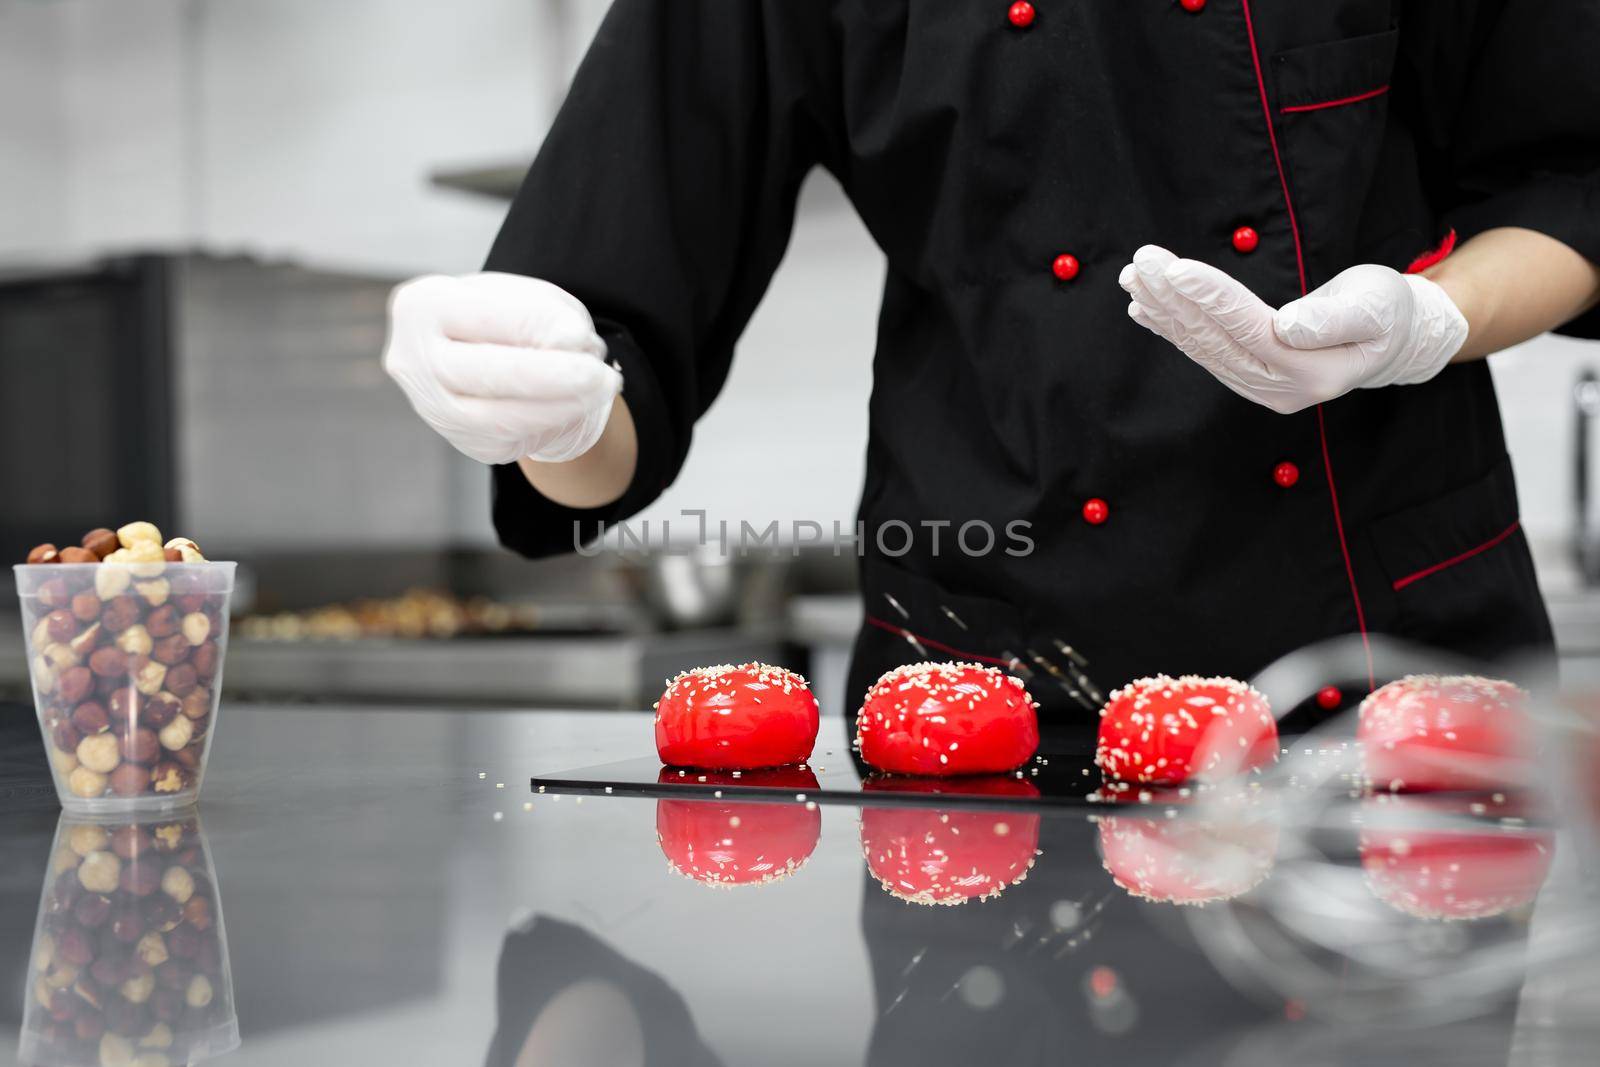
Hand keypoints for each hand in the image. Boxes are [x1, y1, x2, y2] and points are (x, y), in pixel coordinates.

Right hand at [383, 272, 622, 463]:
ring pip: (499, 418)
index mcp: (423, 306)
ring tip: (603, 388)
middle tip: (602, 375)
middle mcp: (414, 361)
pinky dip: (553, 422)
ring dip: (562, 406)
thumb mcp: (522, 296)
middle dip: (554, 376)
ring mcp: (434, 408)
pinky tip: (578, 405)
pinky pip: (513, 440)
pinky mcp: (464, 441)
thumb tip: (571, 343)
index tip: (582, 335)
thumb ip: (543, 312)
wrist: (481, 354)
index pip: (488, 317)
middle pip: (488, 374)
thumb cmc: (503, 316)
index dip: (540, 327)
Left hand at [1119, 245, 1468, 413]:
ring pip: (1203, 346)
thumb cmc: (1387, 313)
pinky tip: (1144, 307)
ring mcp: (1260, 387)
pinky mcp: (1247, 378)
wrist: (1390, 341)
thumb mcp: (1375, 306)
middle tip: (1142, 260)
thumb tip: (1287, 325)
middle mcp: (1280, 387)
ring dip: (1165, 310)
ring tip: (1134, 276)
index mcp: (1313, 371)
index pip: (1250, 329)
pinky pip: (1204, 351)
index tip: (1175, 268)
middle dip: (1174, 298)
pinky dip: (1172, 327)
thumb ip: (1334, 318)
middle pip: (1217, 339)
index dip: (1212, 298)